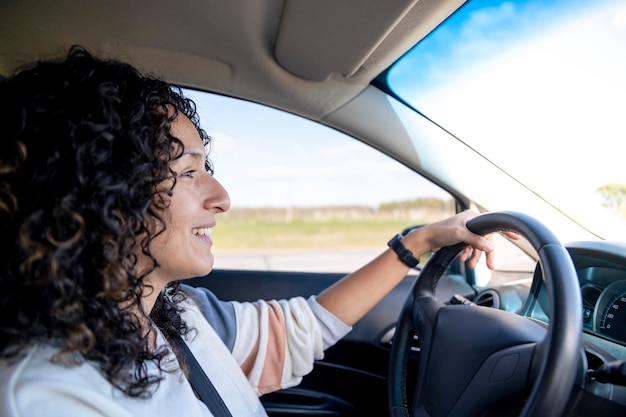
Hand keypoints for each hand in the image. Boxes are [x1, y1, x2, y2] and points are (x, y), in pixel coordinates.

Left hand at [404, 210, 518, 269]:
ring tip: (471, 265)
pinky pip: (470, 248)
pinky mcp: (460, 239)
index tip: (517, 237)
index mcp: (472, 216)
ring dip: (476, 256)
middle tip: (490, 266)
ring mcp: (465, 231)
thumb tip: (491, 247)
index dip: (505, 231)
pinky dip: (468, 255)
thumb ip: (477, 241)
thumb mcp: (460, 235)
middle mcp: (470, 222)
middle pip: (486, 239)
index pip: (492, 224)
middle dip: (486, 253)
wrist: (426, 239)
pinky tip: (463, 260)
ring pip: (477, 246)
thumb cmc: (440, 232)